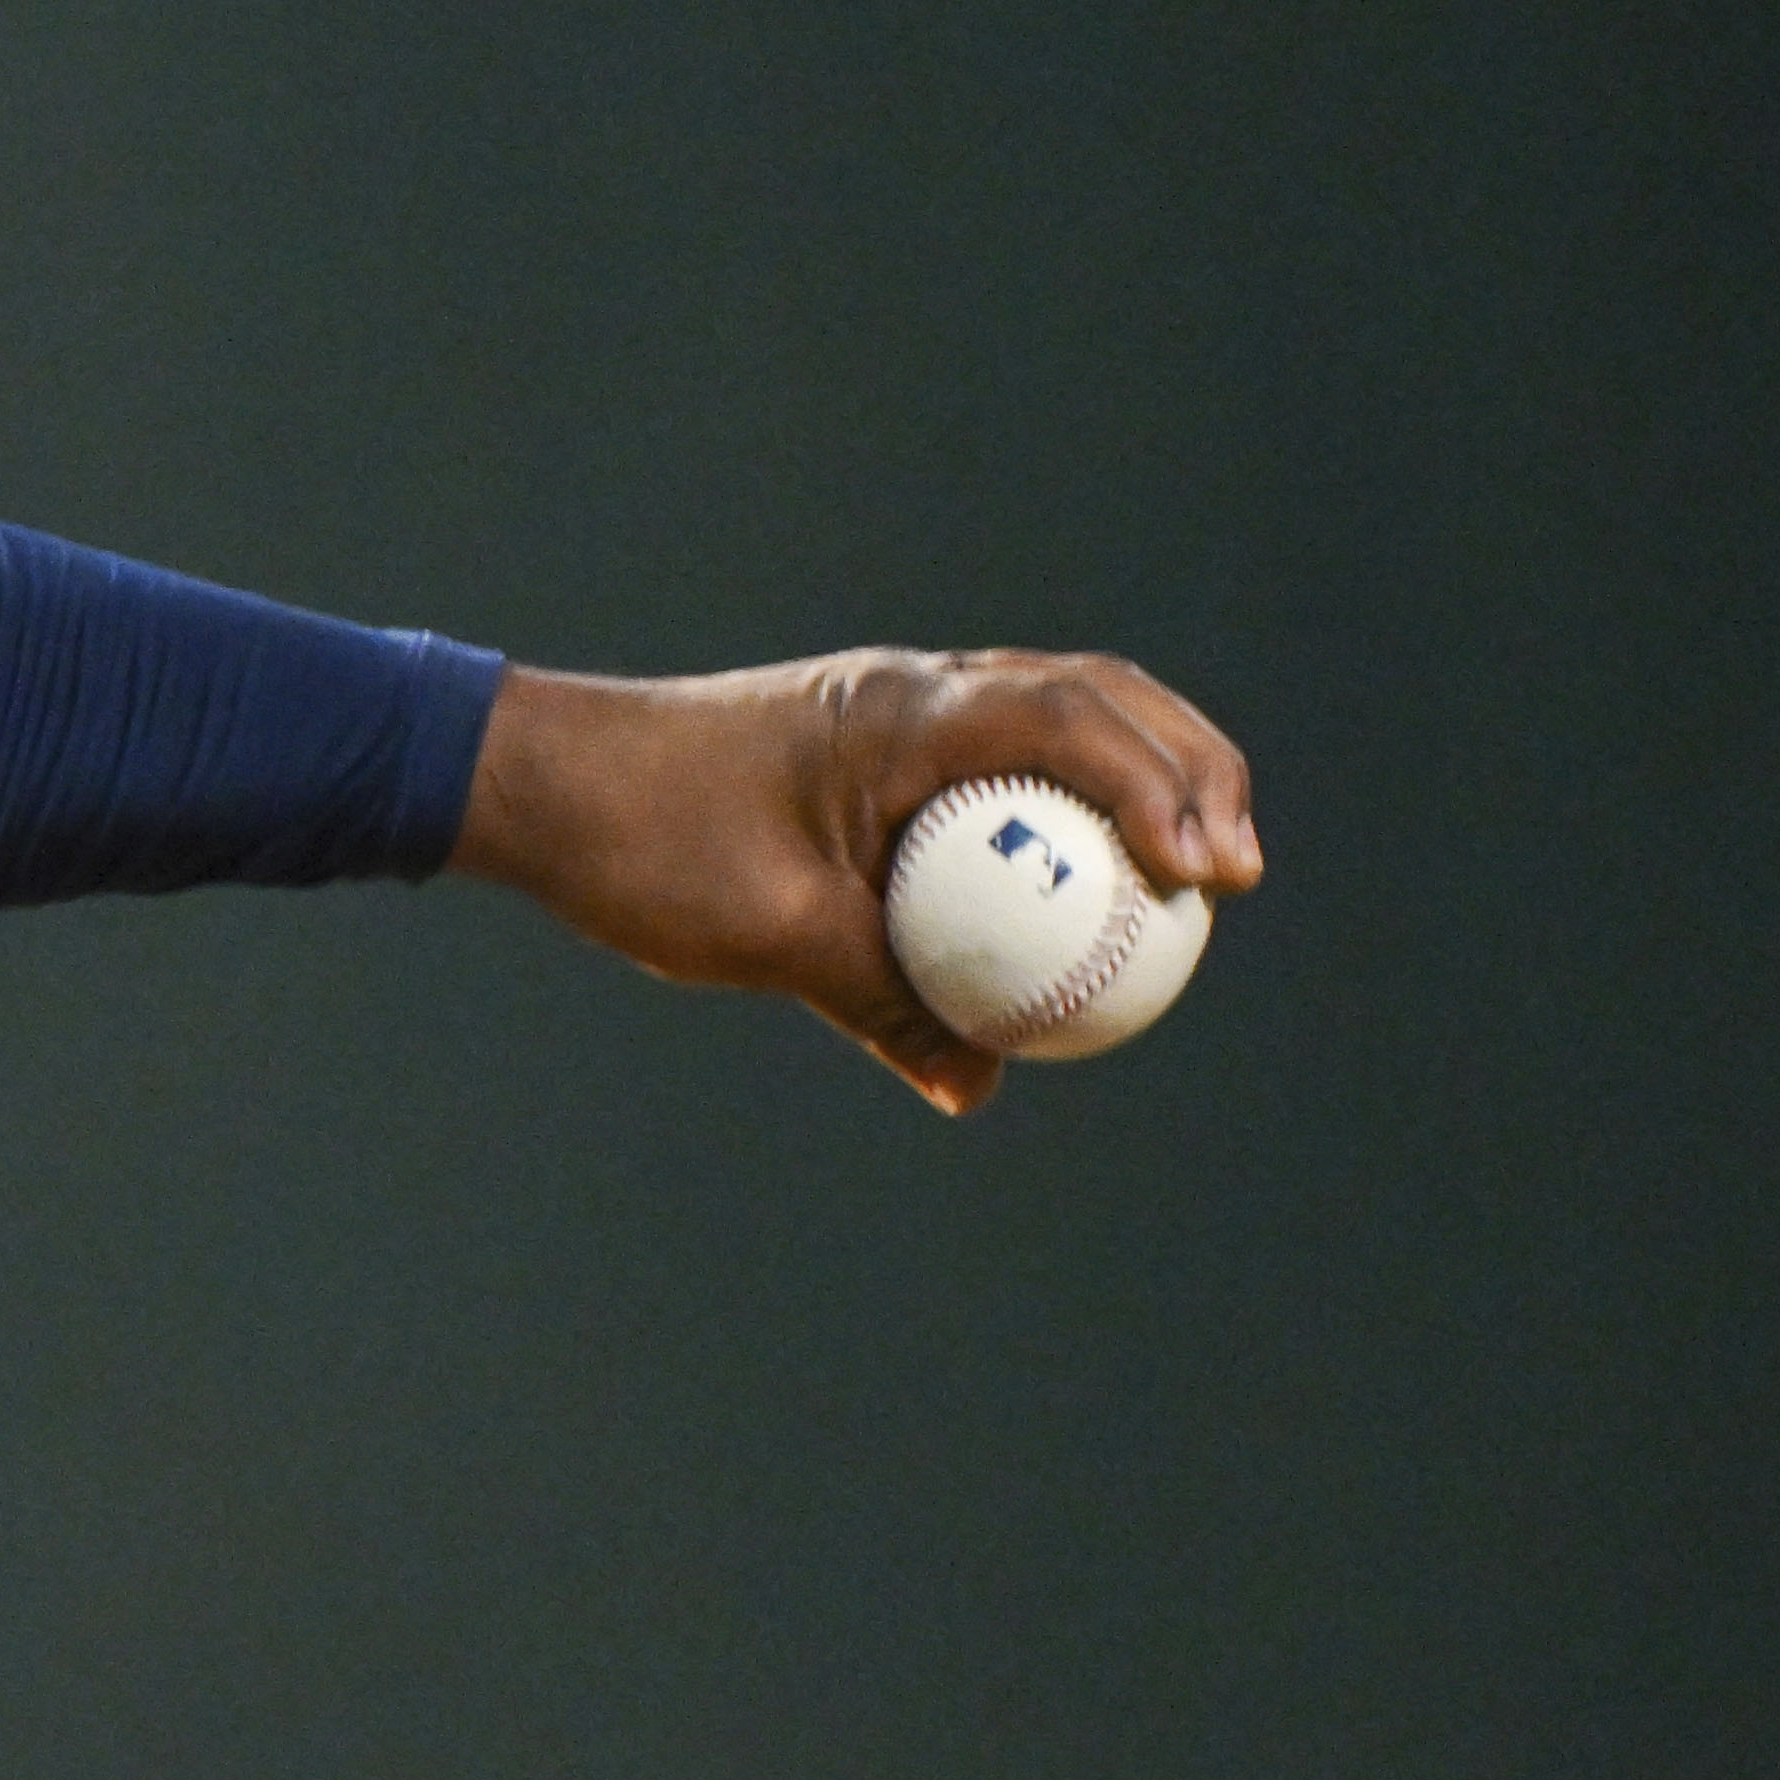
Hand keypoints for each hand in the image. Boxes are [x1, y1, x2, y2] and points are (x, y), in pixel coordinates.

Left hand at [453, 649, 1262, 1111]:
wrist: (541, 781)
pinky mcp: (880, 751)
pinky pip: (1003, 767)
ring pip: (1065, 723)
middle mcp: (919, 692)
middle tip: (1239, 876)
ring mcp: (903, 714)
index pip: (1074, 724)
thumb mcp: (770, 937)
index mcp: (903, 713)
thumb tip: (976, 1086)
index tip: (1206, 878)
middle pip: (1105, 701)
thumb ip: (884, 1005)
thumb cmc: (643, 844)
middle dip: (1194, 773)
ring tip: (1196, 875)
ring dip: (1142, 782)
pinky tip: (1082, 892)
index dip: (1161, 792)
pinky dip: (1064, 811)